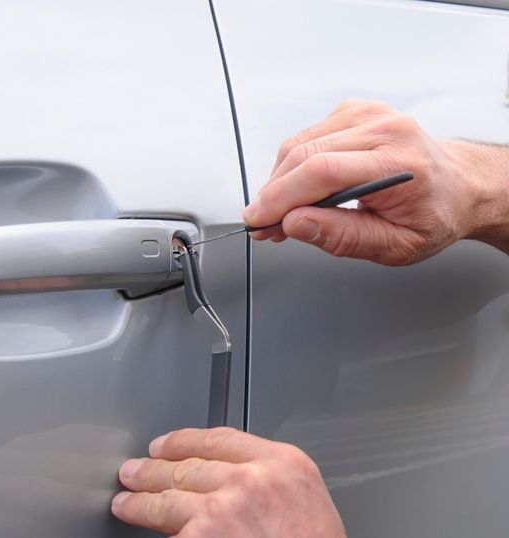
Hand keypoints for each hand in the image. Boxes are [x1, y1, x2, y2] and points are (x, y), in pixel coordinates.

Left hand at [111, 427, 392, 537]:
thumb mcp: (310, 513)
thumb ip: (270, 490)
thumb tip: (230, 487)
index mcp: (285, 468)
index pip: (219, 440)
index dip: (182, 442)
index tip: (165, 446)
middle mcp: (249, 482)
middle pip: (184, 467)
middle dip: (151, 470)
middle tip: (134, 473)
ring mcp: (215, 512)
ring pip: (162, 500)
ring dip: (137, 504)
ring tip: (125, 505)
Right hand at [245, 99, 508, 264]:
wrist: (460, 186)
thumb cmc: (434, 214)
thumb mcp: (394, 245)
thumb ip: (342, 237)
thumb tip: (294, 224)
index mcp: (398, 161)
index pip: (320, 172)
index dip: (279, 198)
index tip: (257, 222)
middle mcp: (384, 128)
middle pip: (302, 155)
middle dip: (272, 194)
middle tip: (264, 225)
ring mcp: (368, 114)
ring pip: (298, 144)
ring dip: (280, 181)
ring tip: (282, 212)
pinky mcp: (355, 111)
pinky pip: (306, 137)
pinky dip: (293, 165)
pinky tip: (301, 188)